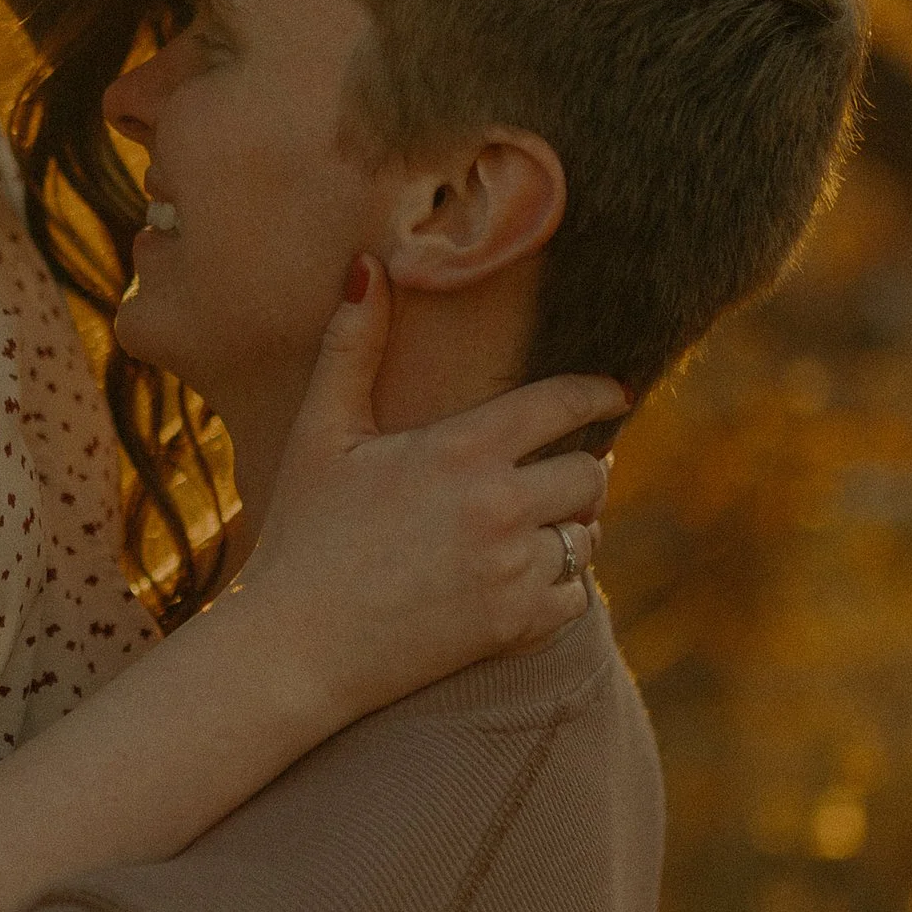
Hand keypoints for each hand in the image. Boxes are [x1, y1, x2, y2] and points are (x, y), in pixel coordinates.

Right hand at [234, 261, 621, 725]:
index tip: (616, 393)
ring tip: (536, 529)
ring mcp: (511, 570)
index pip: (563, 405)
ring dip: (570, 529)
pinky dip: (560, 587)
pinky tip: (522, 581)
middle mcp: (498, 505)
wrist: (295, 647)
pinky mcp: (515, 627)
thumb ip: (350, 347)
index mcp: (460, 449)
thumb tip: (368, 264)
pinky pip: (576, 596)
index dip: (599, 394)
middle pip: (591, 474)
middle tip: (559, 475)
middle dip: (582, 470)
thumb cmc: (303, 533)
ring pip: (587, 536)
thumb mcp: (321, 433)